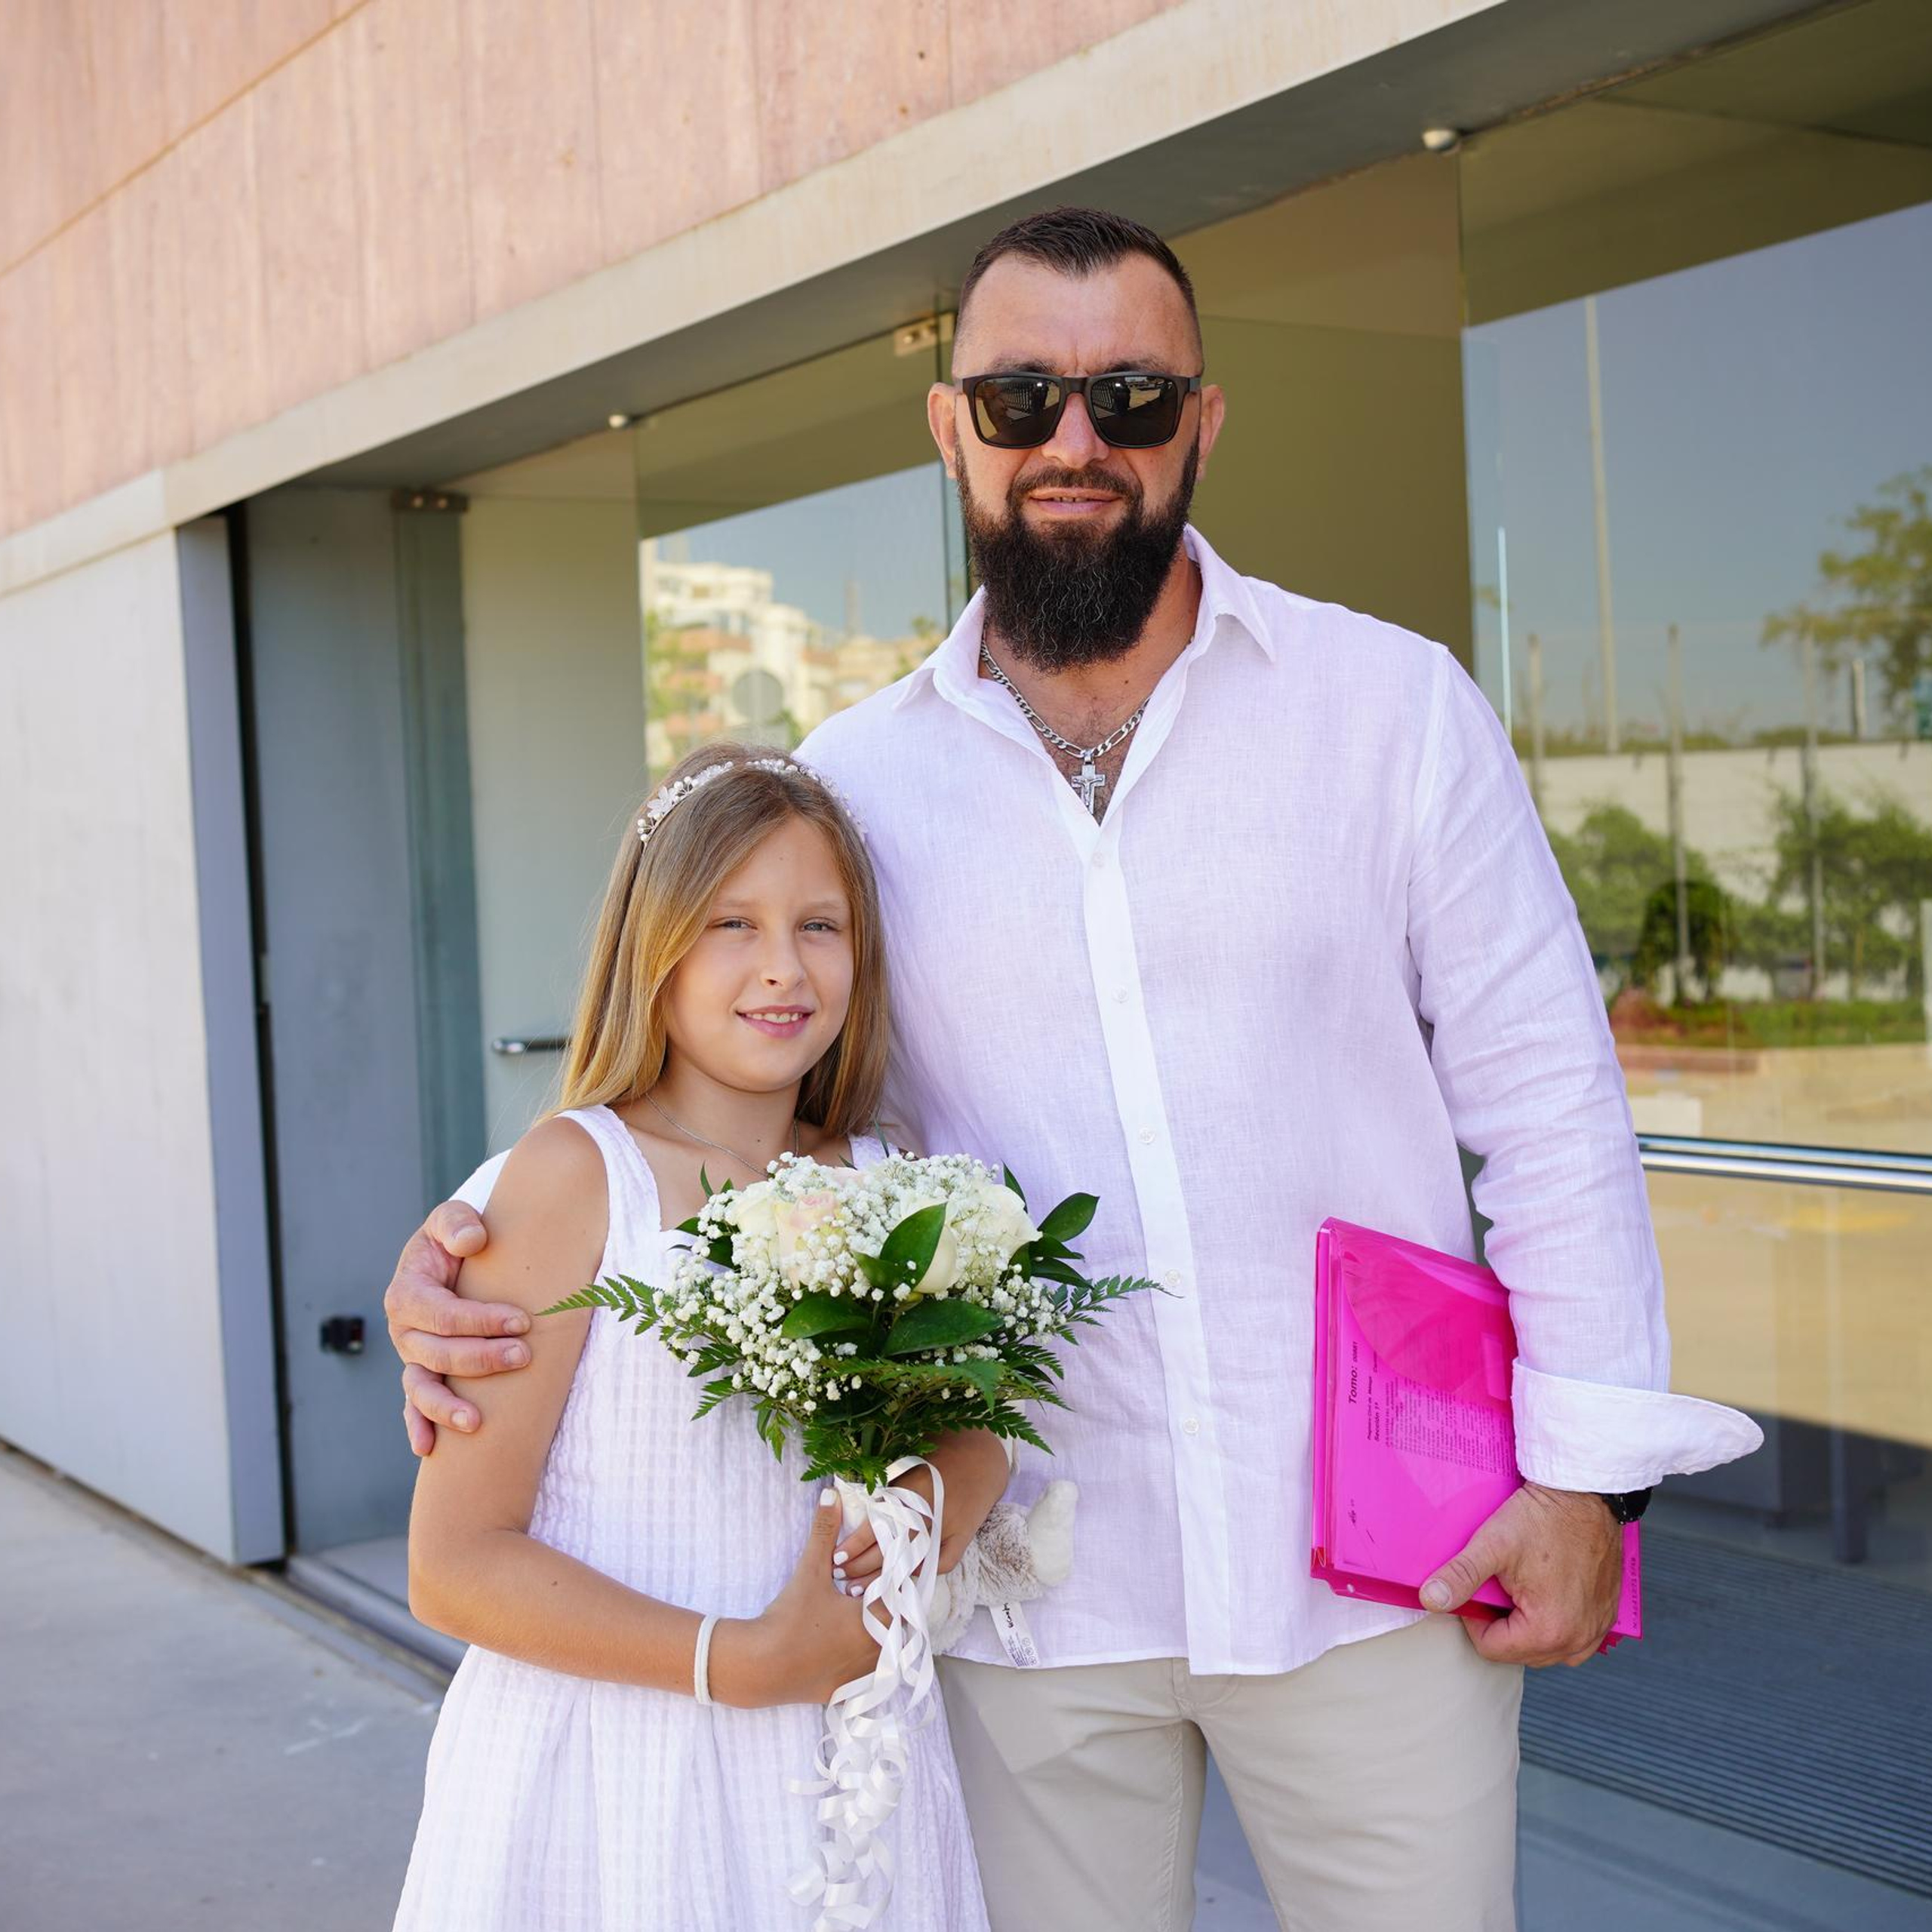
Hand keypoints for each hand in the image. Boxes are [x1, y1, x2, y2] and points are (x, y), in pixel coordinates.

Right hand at [385, 1199, 532, 1455]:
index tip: (522, 1321)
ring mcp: (411, 1356)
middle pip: (436, 1354)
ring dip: (446, 1406)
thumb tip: (472, 1241)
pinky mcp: (422, 1373)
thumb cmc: (458, 1237)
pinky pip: (414, 1404)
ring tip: (476, 1422)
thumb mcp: (453, 1219)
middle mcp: (403, 1329)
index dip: (480, 1321)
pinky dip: (419, 1425)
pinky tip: (428, 1447)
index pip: (442, 1314)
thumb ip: (457, 1223)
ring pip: (420, 1387)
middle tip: (524, 1355)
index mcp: (407, 1292)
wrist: (455, 1254)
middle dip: (479, 1359)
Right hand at [712, 1492, 881, 1706]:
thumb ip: (824, 1532)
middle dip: (886, 1603)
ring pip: (885, 1648)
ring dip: (877, 1630)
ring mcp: (862, 1675)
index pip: (902, 1593)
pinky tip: (842, 1643)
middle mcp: (877, 1651)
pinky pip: (865, 1671)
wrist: (760, 1667)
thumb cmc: (790, 1618)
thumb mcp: (810, 1571)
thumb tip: (832, 1494)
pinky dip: (860, 1656)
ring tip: (857, 1614)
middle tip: (868, 1588)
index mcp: (876, 1621)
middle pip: (897, 1621)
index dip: (894, 1577)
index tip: (881, 1567)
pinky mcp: (845, 1690)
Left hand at [835, 1431, 1010, 1586]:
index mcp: (909, 1490)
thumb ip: (883, 1484)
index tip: (836, 1556)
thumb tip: (845, 1496)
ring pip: (911, 1561)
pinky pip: (941, 1563)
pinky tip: (903, 1579)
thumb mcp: (906, 1461)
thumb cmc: (940, 1450)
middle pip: (889, 1549)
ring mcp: (948, 1527)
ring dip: (885, 1577)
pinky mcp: (964, 1536)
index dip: (854, 1544)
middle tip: (841, 1577)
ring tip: (862, 1590)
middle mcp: (927, 1511)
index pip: (875, 1526)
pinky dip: (922, 1572)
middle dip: (861, 1567)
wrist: (981, 1456)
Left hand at [1420, 1483, 1621, 1666]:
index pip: (1492, 1648)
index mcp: (1549, 1630)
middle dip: (1501, 1625)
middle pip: (1519, 1652)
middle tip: (1498, 1586)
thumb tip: (1430, 1599)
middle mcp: (1578, 1639)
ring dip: (1527, 1629)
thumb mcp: (1493, 1545)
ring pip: (1547, 1649)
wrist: (1585, 1494)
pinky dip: (1555, 1626)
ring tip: (1519, 1591)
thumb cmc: (1544, 1518)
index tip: (1477, 1588)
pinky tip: (1545, 1598)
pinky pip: (1574, 1639)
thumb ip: (1460, 1575)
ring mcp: (1596, 1629)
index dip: (1474, 1619)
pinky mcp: (1605, 1616)